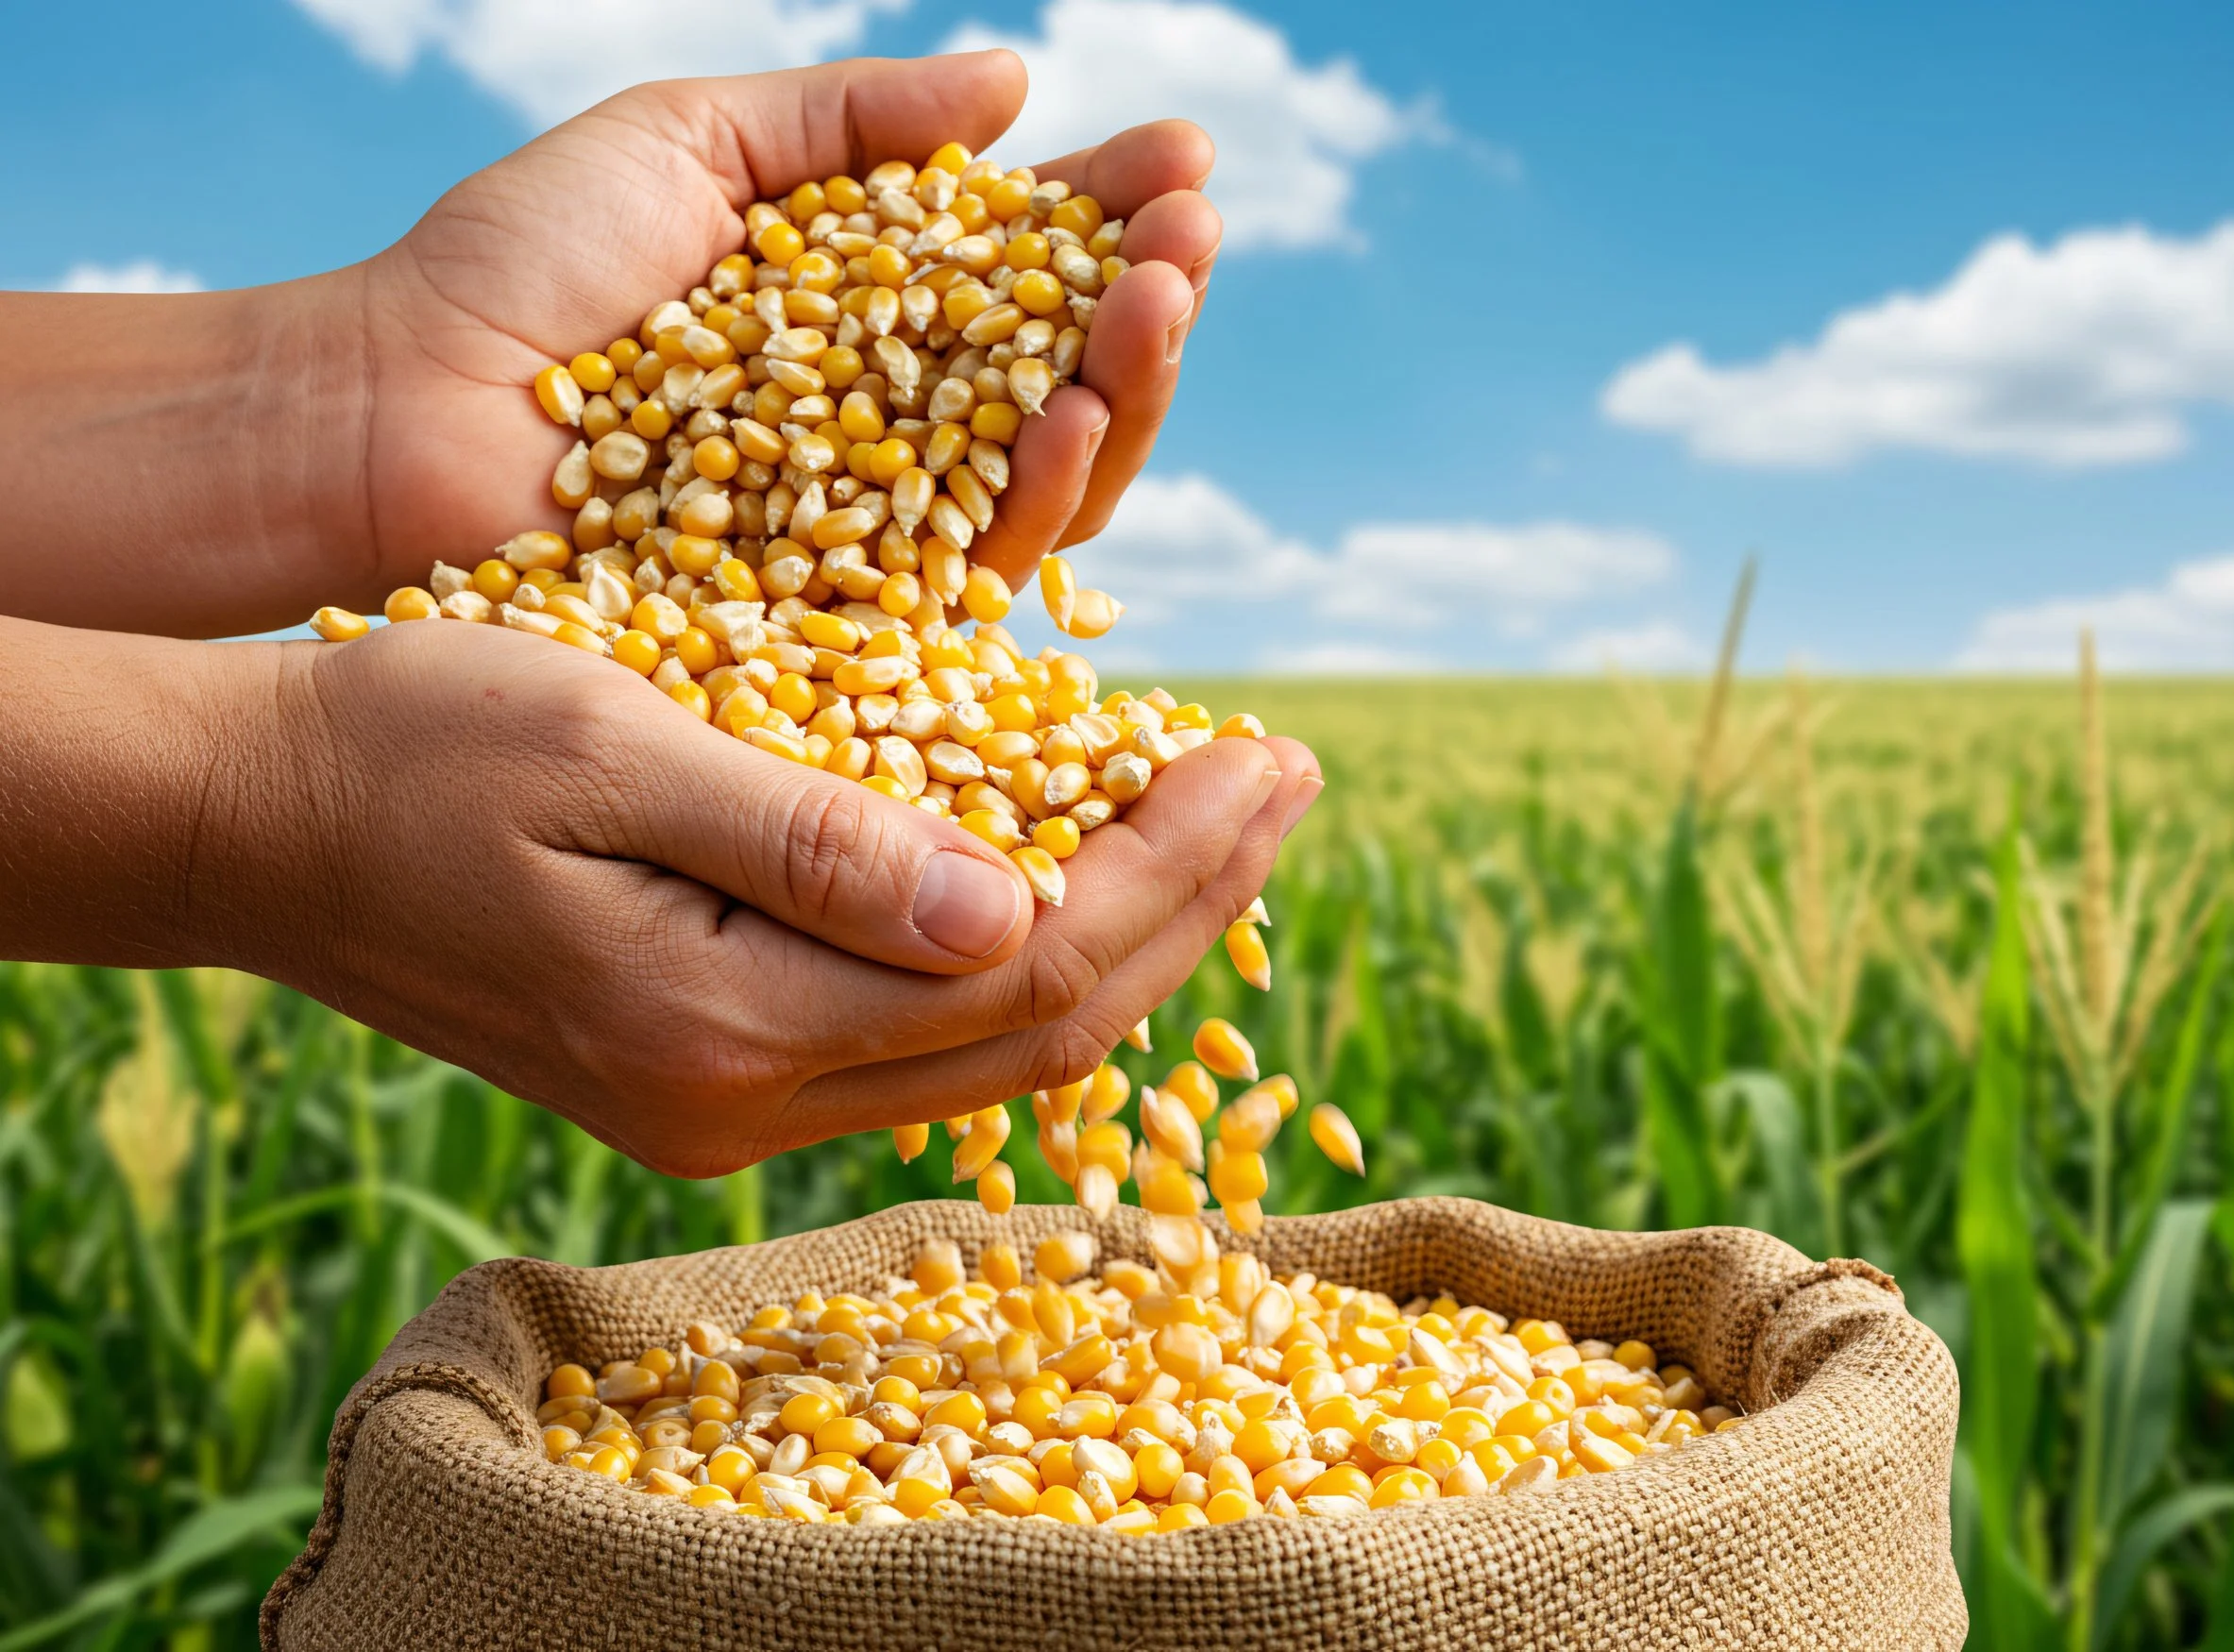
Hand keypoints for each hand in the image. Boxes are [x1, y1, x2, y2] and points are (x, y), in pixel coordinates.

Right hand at [198, 622, 1315, 1175]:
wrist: (264, 824)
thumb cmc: (417, 748)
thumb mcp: (617, 748)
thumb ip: (816, 841)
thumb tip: (1016, 901)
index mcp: (727, 1025)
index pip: (1023, 968)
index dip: (1168, 868)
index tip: (1262, 755)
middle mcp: (743, 1101)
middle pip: (1037, 1027)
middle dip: (1187, 901)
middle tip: (1288, 777)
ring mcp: (727, 1104)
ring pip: (988, 1044)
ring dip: (1125, 931)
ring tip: (1226, 819)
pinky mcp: (711, 1069)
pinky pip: (917, 1035)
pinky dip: (1023, 952)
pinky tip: (1083, 873)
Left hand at [360, 48, 1219, 602]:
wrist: (400, 407)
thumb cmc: (519, 270)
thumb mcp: (691, 145)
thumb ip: (849, 120)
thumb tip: (1014, 85)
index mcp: (865, 317)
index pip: (1022, 270)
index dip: (1108, 219)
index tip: (1186, 157)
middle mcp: (892, 427)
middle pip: (1065, 374)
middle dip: (1146, 299)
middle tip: (1192, 230)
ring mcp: (879, 529)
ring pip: (1053, 473)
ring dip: (1125, 385)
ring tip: (1158, 297)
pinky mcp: (853, 618)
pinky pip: (976, 564)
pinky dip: (1038, 490)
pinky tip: (1070, 410)